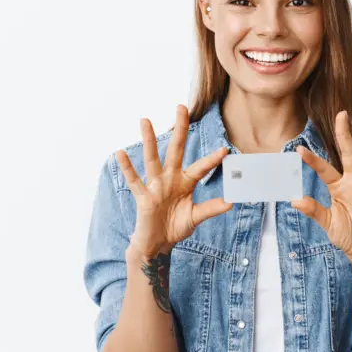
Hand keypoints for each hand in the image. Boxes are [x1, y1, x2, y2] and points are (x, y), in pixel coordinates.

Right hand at [116, 105, 232, 257]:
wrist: (157, 244)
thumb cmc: (175, 227)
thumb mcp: (195, 217)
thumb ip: (211, 208)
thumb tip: (231, 202)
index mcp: (185, 183)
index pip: (200, 167)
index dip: (212, 160)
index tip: (225, 151)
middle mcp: (170, 179)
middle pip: (176, 150)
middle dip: (180, 129)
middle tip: (181, 107)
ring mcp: (155, 186)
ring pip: (152, 159)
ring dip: (148, 140)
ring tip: (145, 120)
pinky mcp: (143, 197)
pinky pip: (134, 180)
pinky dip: (127, 167)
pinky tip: (120, 153)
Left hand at [291, 111, 351, 266]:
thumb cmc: (347, 236)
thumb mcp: (327, 223)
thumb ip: (313, 210)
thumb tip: (294, 200)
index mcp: (338, 187)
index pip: (324, 170)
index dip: (312, 160)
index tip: (299, 149)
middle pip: (349, 154)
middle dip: (345, 134)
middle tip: (341, 114)